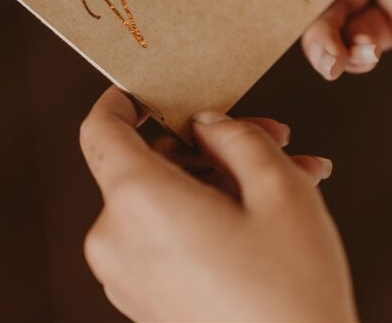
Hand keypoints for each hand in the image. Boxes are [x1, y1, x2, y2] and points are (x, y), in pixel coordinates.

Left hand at [80, 87, 356, 322]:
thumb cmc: (292, 291)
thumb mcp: (279, 189)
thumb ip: (235, 137)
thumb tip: (205, 125)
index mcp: (135, 201)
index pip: (100, 129)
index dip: (122, 100)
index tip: (151, 90)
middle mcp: (114, 240)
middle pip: (145, 164)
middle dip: (207, 145)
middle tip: (270, 136)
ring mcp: (125, 278)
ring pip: (163, 203)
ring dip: (219, 182)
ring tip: (290, 178)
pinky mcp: (142, 303)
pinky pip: (163, 240)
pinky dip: (205, 219)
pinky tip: (266, 220)